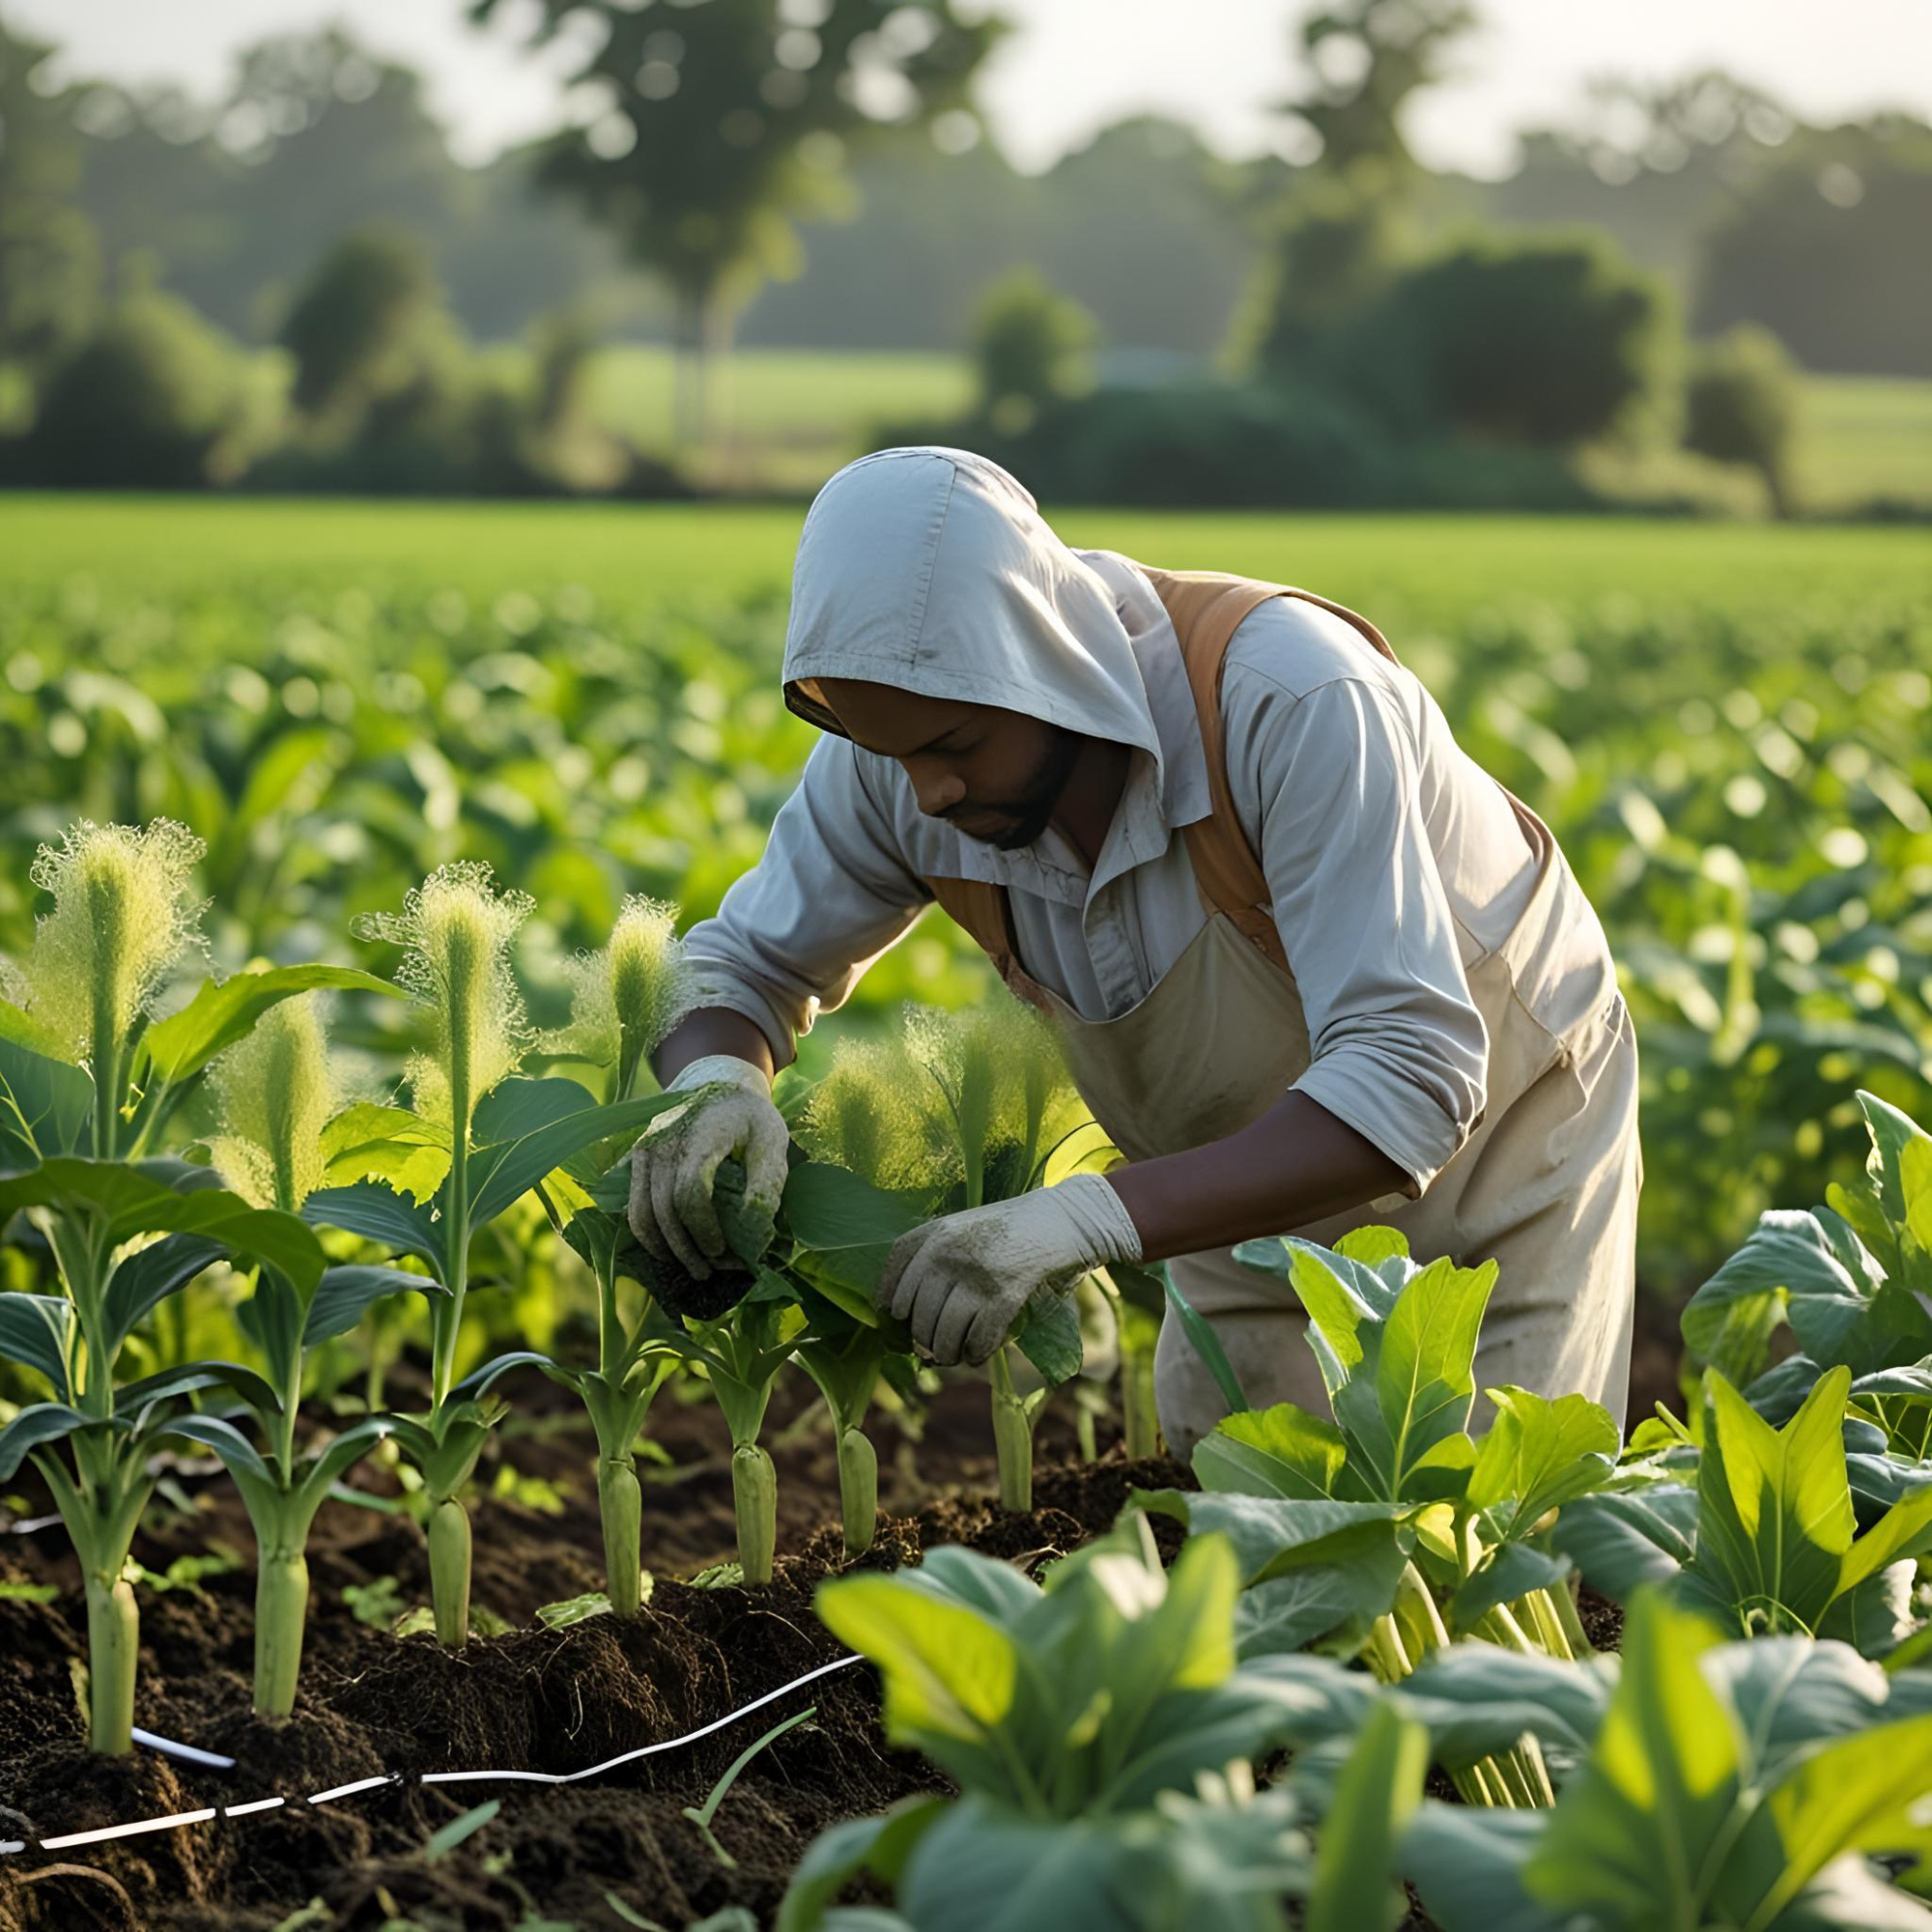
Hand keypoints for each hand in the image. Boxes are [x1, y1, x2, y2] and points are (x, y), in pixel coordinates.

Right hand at [628, 1055, 788, 1277]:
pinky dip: (647, 1233)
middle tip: (708, 1272)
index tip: (721, 1251)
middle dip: (685, 1249)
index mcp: (700, 1134)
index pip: (689, 1192)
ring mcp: (646, 1150)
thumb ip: (768, 1180)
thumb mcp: (772, 1139)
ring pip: (640, 1212)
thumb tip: (756, 1227)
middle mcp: (664, 1141)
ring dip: (662, 1248)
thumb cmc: (750, 1116)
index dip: (703, 1229)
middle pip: (663, 1209)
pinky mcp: (637, 1158)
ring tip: (689, 1268)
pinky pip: (632, 1205)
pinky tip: (669, 1250)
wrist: (715, 1081)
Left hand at [877, 1175, 1142, 1367]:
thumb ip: (934, 1255)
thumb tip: (905, 1310)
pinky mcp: (1005, 1294)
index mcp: (934, 1233)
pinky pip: (979, 1338)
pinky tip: (977, 1356)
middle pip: (919, 1315)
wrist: (1060, 1219)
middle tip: (929, 1351)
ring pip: (945, 1333)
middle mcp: (947, 1253)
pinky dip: (976, 1353)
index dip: (893, 1307)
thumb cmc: (1008, 1227)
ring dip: (947, 1354)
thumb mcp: (962, 1226)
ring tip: (951, 1357)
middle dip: (922, 1341)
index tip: (900, 1321)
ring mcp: (976, 1275)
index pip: (895, 1280)